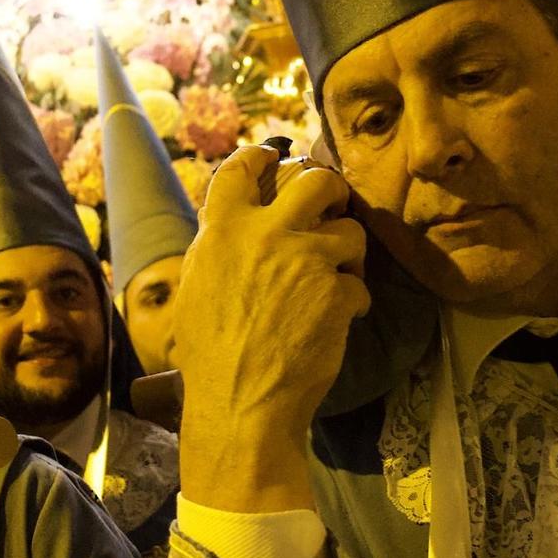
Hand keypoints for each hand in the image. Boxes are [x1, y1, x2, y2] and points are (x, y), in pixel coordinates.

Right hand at [171, 144, 368, 514]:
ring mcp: (306, 261)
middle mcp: (265, 235)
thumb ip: (218, 245)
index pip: (242, 167)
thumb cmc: (210, 353)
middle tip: (332, 205)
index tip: (274, 154)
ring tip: (336, 278)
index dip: (261, 155)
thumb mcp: (198, 286)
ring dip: (348, 254)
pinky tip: (337, 320)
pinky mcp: (338, 292)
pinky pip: (359, 284)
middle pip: (315, 180)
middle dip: (331, 188)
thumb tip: (230, 220)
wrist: (239, 402)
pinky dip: (353, 302)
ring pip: (350, 231)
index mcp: (223, 231)